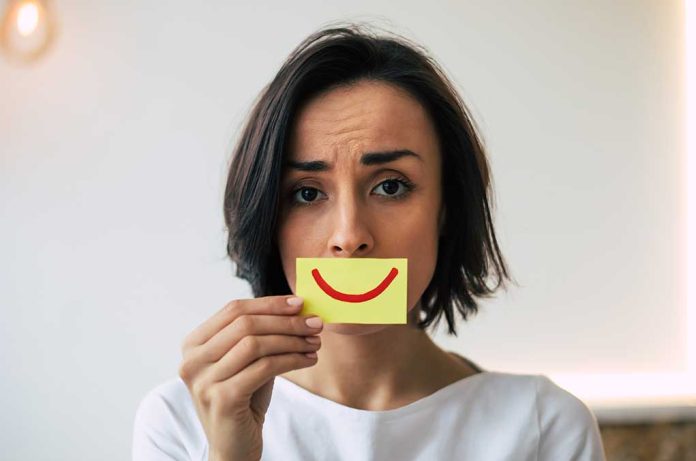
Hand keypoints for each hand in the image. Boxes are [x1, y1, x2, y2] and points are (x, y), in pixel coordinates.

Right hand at [178, 296, 322, 460]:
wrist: (233, 447)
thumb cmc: (244, 399)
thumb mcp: (247, 360)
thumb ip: (260, 334)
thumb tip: (296, 307)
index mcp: (194, 344)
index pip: (234, 309)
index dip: (269, 304)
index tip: (299, 304)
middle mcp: (192, 360)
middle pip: (245, 324)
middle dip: (285, 321)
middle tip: (315, 323)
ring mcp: (203, 381)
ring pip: (255, 344)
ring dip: (291, 340)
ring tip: (314, 342)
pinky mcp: (221, 398)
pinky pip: (264, 368)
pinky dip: (291, 360)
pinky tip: (308, 360)